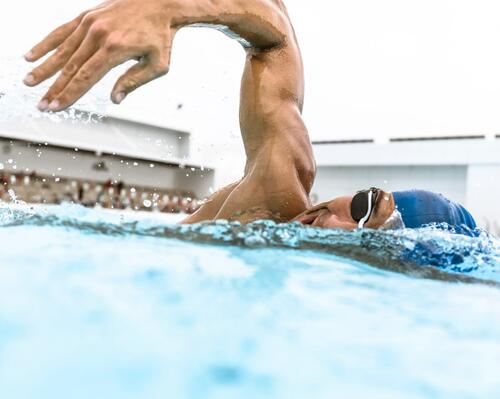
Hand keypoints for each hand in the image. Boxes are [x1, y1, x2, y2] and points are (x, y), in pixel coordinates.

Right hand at [23, 0, 176, 111]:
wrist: (161, 3)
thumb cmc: (161, 36)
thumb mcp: (157, 65)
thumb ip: (135, 81)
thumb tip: (115, 99)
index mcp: (115, 49)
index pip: (86, 77)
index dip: (70, 94)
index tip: (57, 106)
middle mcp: (99, 35)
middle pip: (70, 67)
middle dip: (54, 88)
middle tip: (41, 104)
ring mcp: (91, 23)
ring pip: (62, 50)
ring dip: (45, 68)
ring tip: (30, 82)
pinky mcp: (87, 15)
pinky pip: (62, 31)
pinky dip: (46, 43)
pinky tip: (32, 55)